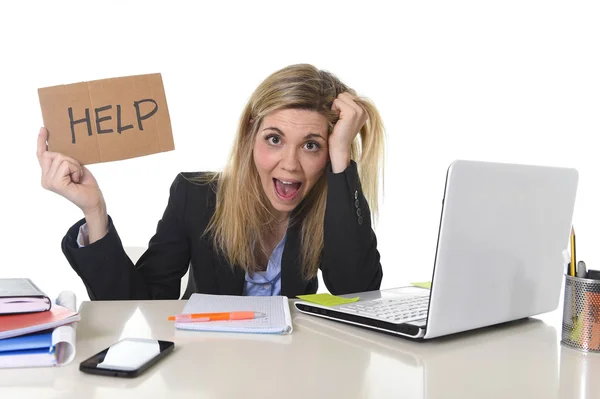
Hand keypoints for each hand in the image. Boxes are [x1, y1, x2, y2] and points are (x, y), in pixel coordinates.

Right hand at [37, 127, 107, 241]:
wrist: (93, 200)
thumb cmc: (86, 184)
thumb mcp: (74, 168)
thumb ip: (63, 160)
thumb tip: (60, 146)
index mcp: (48, 175)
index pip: (41, 155)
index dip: (42, 141)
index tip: (44, 129)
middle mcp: (44, 179)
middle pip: (52, 153)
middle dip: (69, 159)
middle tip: (76, 172)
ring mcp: (48, 181)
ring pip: (60, 158)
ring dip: (74, 165)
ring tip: (77, 176)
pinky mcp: (55, 183)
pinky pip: (65, 164)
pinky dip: (75, 169)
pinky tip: (77, 179)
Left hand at [329, 93, 366, 172]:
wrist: (339, 148)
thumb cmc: (338, 133)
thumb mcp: (344, 117)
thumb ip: (346, 104)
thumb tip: (340, 92)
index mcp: (363, 110)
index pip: (348, 95)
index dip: (340, 105)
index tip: (342, 119)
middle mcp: (363, 110)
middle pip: (344, 94)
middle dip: (338, 105)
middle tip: (339, 120)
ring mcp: (359, 111)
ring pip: (340, 97)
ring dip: (335, 108)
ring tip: (338, 120)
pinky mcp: (352, 113)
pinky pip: (337, 102)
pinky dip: (334, 110)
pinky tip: (337, 121)